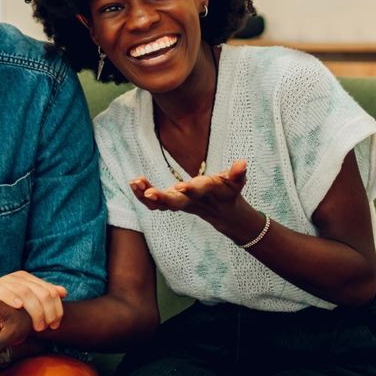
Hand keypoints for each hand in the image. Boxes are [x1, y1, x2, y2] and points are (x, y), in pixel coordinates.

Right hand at [0, 270, 66, 334]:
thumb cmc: (4, 314)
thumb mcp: (25, 309)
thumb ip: (42, 299)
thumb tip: (63, 292)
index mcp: (26, 279)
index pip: (48, 290)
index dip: (55, 308)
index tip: (55, 324)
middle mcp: (13, 278)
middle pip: (38, 291)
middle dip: (45, 310)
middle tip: (45, 327)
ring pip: (22, 290)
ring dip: (33, 308)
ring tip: (35, 325)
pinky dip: (9, 297)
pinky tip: (17, 307)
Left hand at [129, 160, 259, 236]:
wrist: (222, 211)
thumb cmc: (229, 191)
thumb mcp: (236, 182)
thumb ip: (237, 173)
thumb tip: (242, 163)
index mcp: (206, 193)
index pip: (198, 191)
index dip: (190, 189)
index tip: (180, 186)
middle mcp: (190, 201)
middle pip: (174, 203)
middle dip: (162, 198)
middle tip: (149, 192)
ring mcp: (179, 204)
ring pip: (160, 205)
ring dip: (146, 196)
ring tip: (134, 182)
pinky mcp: (171, 203)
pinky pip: (153, 204)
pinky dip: (142, 195)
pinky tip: (133, 183)